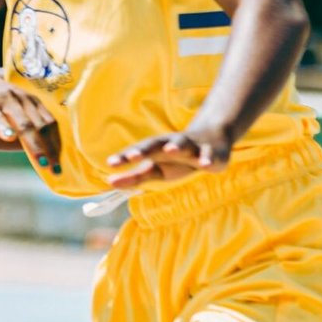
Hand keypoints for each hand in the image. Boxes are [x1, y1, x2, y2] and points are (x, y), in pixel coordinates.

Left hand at [0, 72, 61, 179]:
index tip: (9, 138)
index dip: (2, 126)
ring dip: (51, 145)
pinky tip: (58, 154)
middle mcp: (7, 99)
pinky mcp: (36, 99)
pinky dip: (55, 137)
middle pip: (25, 123)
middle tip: (46, 167)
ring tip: (56, 167)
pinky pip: (50, 119)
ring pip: (42, 122)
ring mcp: (24, 98)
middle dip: (36, 145)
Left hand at [105, 123, 230, 188]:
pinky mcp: (211, 153)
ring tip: (170, 150)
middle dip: (144, 149)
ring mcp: (192, 147)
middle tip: (132, 156)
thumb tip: (109, 182)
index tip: (111, 163)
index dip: (124, 157)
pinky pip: (209, 155)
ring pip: (183, 144)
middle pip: (156, 144)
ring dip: (176, 146)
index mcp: (156, 149)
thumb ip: (134, 176)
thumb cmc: (176, 159)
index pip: (137, 152)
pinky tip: (204, 164)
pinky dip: (207, 158)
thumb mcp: (155, 169)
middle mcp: (171, 144)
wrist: (212, 140)